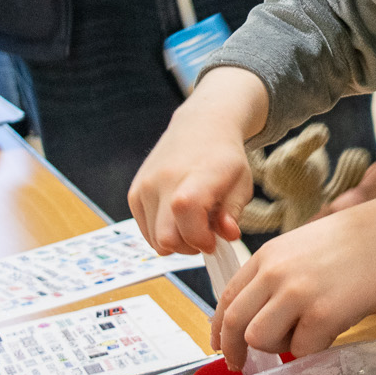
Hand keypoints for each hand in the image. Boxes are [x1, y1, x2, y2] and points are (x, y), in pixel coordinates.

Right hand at [128, 67, 268, 254]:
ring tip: (193, 223)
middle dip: (189, 247)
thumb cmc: (224, 158)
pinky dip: (162, 233)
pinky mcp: (134, 194)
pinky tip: (178, 217)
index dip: (202, 239)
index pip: (187, 217)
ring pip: (154, 240)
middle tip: (205, 235)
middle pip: (166, 239)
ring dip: (176, 242)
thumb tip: (227, 236)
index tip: (215, 239)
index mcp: (195, 176)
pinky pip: (145, 231)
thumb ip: (233, 213)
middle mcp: (163, 180)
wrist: (200, 127)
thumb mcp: (241, 184)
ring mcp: (144, 187)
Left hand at [213, 177, 375, 366]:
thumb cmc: (352, 241)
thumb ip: (273, 276)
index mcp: (266, 257)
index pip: (227, 298)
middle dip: (233, 350)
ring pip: (260, 339)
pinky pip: (302, 349)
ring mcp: (296, 294)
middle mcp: (274, 274)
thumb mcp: (298, 248)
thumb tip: (259, 313)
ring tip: (302, 335)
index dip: (220, 328)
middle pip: (235, 322)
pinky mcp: (322, 315)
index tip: (222, 345)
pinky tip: (329, 331)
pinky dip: (312, 348)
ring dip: (276, 347)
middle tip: (241, 365)